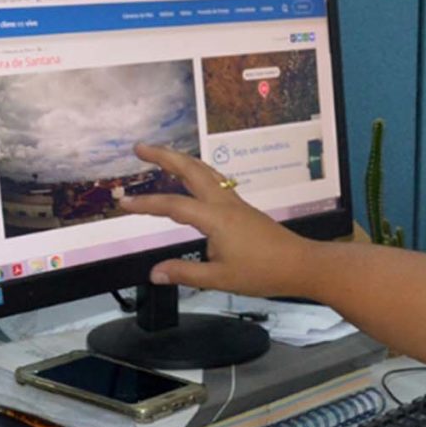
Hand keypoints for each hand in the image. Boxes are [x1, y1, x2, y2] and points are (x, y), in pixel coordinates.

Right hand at [116, 143, 316, 296]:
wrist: (301, 265)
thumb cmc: (264, 272)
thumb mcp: (220, 278)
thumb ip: (185, 273)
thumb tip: (155, 273)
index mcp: (217, 218)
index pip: (174, 206)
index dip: (147, 204)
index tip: (124, 203)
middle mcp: (225, 203)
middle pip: (191, 170)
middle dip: (164, 156)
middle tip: (139, 148)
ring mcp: (235, 202)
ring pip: (205, 171)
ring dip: (181, 160)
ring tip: (160, 155)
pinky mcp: (242, 208)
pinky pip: (214, 181)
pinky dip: (196, 172)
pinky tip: (192, 177)